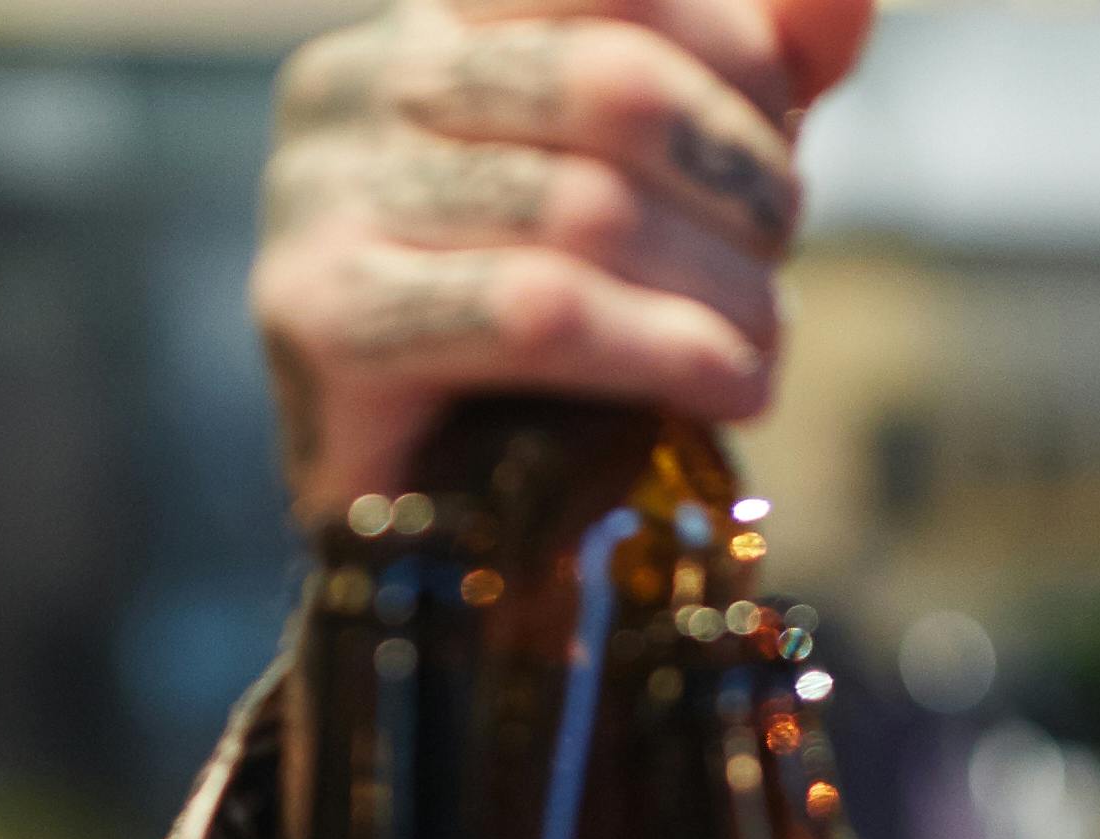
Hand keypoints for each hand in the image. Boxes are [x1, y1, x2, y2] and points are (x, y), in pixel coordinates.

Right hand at [255, 0, 880, 517]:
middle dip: (738, 174)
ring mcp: (318, 203)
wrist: (445, 528)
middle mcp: (351, 86)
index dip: (734, 53)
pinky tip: (732, 385)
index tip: (779, 144)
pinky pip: (535, 313)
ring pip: (586, 208)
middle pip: (611, 85)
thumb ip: (752, 75)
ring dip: (720, 283)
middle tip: (781, 252)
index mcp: (425, 24)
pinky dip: (662, 350)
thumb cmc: (559, 337)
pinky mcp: (326, 324)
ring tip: (763, 338)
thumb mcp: (670, 184)